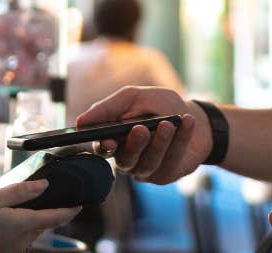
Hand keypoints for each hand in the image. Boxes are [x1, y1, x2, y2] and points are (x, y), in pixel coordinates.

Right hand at [0, 179, 79, 252]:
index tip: (80, 204)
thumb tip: (44, 185)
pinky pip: (18, 238)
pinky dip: (17, 227)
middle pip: (42, 223)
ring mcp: (13, 250)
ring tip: (13, 205)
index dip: (71, 210)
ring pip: (29, 231)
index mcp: (23, 225)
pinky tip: (0, 221)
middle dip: (45, 210)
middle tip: (40, 195)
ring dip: (28, 219)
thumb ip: (19, 191)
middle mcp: (22, 241)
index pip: (56, 218)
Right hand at [76, 86, 208, 184]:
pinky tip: (186, 122)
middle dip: (134, 145)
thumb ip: (109, 107)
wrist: (191, 116)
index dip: (105, 147)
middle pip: (126, 160)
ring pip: (149, 162)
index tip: (109, 140)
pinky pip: (172, 161)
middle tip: (141, 129)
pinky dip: (180, 140)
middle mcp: (127, 159)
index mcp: (114, 141)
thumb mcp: (133, 97)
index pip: (103, 148)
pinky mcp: (167, 174)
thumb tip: (81, 122)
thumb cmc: (157, 105)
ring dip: (159, 143)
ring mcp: (147, 169)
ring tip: (168, 124)